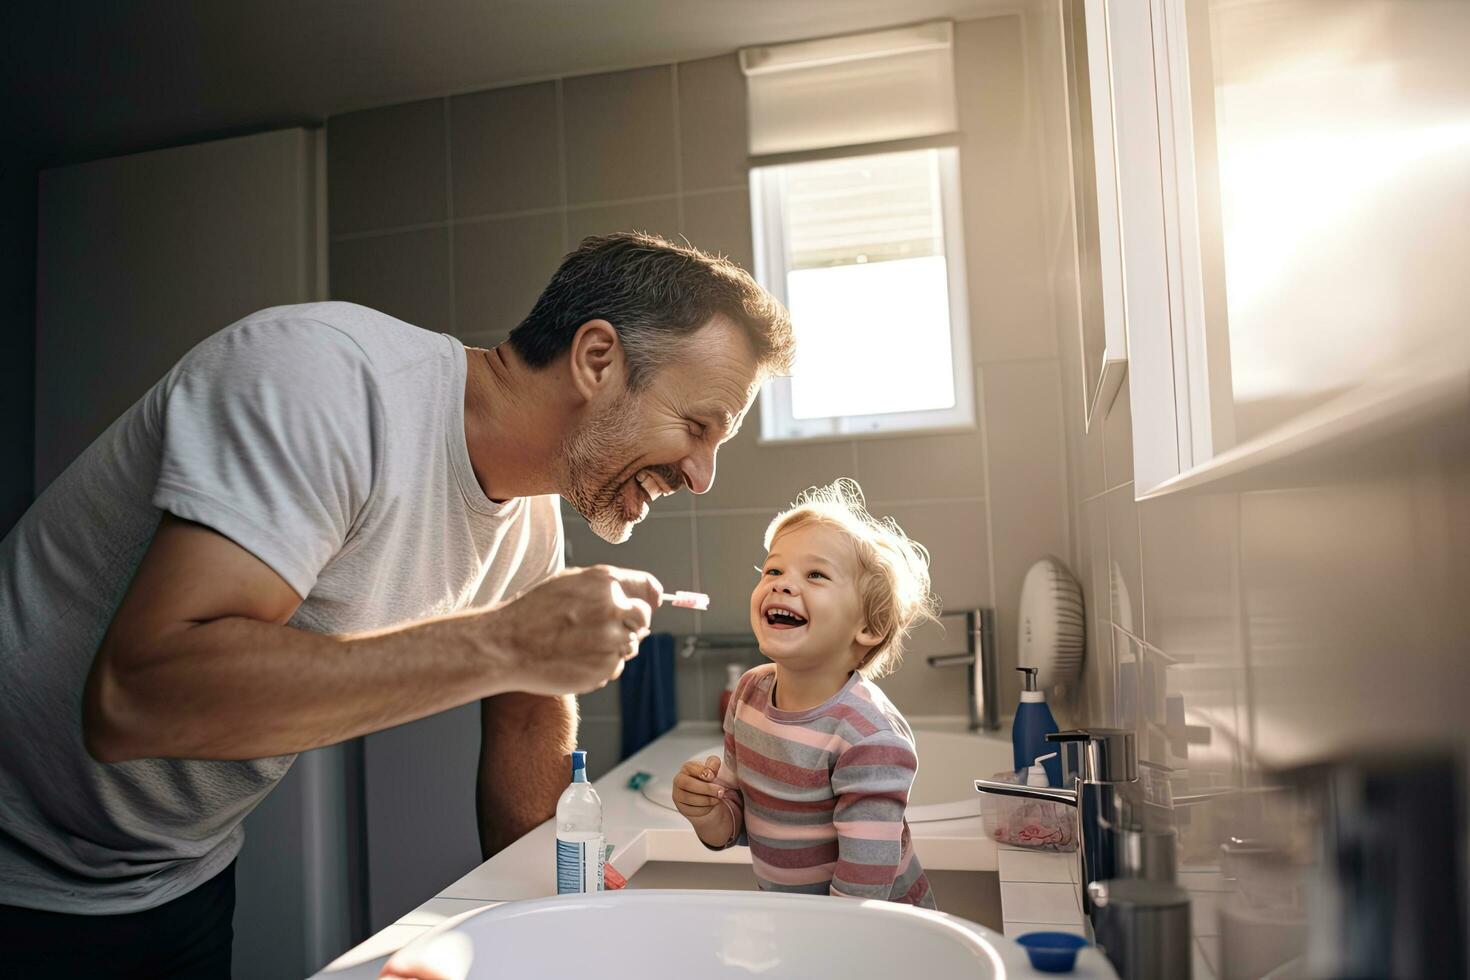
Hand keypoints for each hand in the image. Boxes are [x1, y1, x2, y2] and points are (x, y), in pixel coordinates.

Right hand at [480, 565, 662, 695]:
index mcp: (605, 582)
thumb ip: (605, 588)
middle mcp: (614, 608)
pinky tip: (575, 658)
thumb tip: (637, 597)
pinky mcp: (605, 667)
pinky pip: (614, 666)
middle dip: (631, 624)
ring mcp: (611, 640)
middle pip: (644, 618)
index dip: (650, 597)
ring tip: (579, 644)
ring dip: (613, 646)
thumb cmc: (532, 613)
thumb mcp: (568, 583)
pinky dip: (600, 665)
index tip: (651, 604)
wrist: (506, 646)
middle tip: (602, 629)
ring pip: (629, 645)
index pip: (649, 587)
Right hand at [672, 755, 726, 820]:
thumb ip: (713, 764)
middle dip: (707, 788)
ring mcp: (678, 795)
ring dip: (707, 800)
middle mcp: (679, 780)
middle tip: (721, 791)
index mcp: (687, 768)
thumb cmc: (709, 782)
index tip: (712, 776)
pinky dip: (704, 809)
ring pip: (690, 799)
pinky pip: (692, 810)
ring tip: (718, 798)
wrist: (708, 798)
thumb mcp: (714, 770)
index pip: (690, 768)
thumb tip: (714, 764)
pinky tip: (711, 805)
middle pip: (688, 784)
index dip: (701, 771)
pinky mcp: (681, 808)